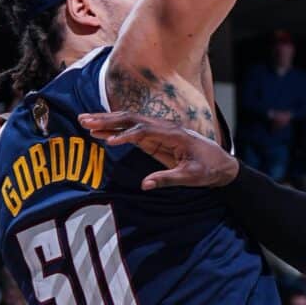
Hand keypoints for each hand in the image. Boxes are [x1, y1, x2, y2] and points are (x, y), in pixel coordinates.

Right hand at [77, 111, 239, 189]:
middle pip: (132, 119)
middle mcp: (164, 127)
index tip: (109, 142)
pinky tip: (100, 132)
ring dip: (107, 121)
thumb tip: (145, 185)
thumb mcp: (191, 177)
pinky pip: (132, 131)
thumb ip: (167, 179)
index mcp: (174, 134)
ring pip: (129, 122)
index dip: (126, 136)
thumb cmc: (208, 170)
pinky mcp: (156, 138)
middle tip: (84, 120)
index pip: (144, 131)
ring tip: (84, 121)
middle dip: (107, 119)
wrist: (221, 164)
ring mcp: (159, 131)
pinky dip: (115, 131)